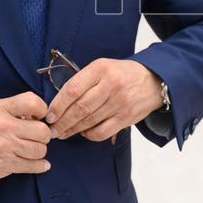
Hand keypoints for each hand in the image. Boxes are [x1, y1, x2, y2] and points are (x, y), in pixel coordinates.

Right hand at [0, 91, 51, 185]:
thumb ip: (14, 109)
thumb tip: (38, 115)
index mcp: (0, 109)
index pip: (34, 102)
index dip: (41, 110)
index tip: (38, 117)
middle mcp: (5, 127)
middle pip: (42, 131)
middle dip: (42, 135)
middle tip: (35, 137)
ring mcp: (7, 147)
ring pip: (40, 150)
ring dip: (39, 151)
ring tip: (30, 149)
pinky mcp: (6, 165)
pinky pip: (33, 166)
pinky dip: (40, 166)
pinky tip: (41, 164)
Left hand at [45, 58, 163, 141]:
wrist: (153, 80)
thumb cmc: (122, 74)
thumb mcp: (102, 67)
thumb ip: (84, 81)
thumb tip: (59, 103)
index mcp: (101, 69)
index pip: (73, 89)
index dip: (58, 105)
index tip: (49, 115)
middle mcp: (110, 85)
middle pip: (79, 108)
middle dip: (62, 122)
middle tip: (51, 129)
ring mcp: (120, 102)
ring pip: (89, 121)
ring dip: (71, 130)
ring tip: (61, 133)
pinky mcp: (126, 118)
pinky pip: (102, 132)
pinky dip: (89, 135)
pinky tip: (82, 132)